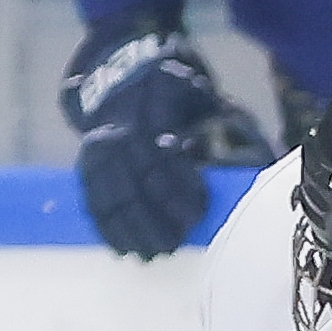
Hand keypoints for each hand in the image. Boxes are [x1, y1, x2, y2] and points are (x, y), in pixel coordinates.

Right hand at [59, 15, 275, 258]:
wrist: (120, 75)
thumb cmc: (170, 91)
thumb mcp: (194, 92)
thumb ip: (214, 120)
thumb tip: (245, 152)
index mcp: (147, 110)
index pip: (160, 157)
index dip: (177, 189)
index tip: (195, 214)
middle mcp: (117, 130)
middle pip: (133, 182)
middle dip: (153, 217)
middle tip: (173, 244)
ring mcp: (97, 149)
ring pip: (111, 196)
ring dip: (131, 229)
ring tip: (153, 255)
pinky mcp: (87, 166)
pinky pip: (94, 201)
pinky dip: (108, 228)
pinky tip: (124, 250)